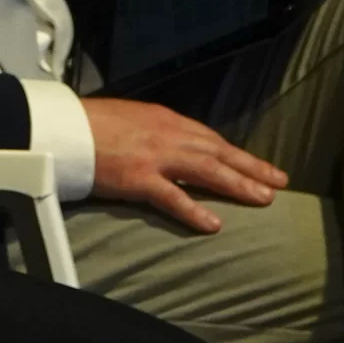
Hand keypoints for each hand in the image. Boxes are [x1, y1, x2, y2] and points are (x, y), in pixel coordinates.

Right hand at [85, 97, 287, 232]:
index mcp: (167, 121)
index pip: (211, 139)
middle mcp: (168, 136)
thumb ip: (156, 132)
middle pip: (219, 152)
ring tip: (262, 199)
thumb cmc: (91, 123)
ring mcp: (155, 157)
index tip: (259, 166)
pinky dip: (195, 210)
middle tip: (279, 183)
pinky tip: (214, 224)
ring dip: (237, 184)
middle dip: (251, 168)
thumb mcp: (132, 118)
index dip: (238, 154)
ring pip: (207, 171)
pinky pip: (172, 197)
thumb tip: (173, 146)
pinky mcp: (138, 178)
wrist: (64, 127)